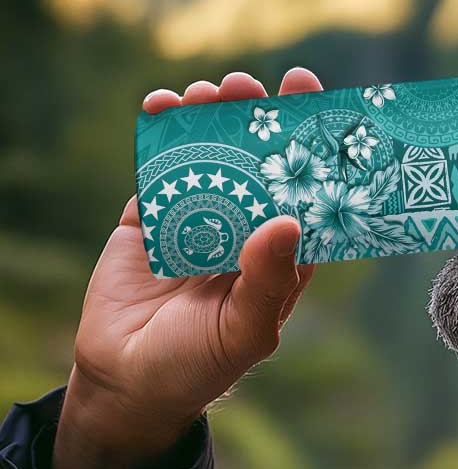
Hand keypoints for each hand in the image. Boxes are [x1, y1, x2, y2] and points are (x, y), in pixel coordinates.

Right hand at [52, 68, 321, 468]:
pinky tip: (165, 106)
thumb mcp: (245, 331)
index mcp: (281, 256)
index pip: (307, 196)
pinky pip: (161, 167)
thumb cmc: (199, 365)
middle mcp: (246, 230)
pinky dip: (163, 134)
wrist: (126, 382)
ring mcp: (199, 219)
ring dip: (213, 119)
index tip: (320, 110)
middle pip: (260, 164)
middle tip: (255, 87)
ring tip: (212, 93)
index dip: (315, 153)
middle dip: (260, 121)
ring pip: (212, 156)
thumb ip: (268, 280)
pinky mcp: (153, 216)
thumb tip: (289, 220)